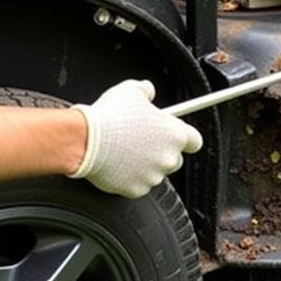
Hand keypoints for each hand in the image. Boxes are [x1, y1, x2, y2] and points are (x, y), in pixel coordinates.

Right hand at [69, 79, 201, 197]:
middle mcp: (168, 158)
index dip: (184, 137)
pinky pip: (138, 185)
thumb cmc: (108, 117)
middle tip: (142, 141)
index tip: (174, 135)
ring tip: (125, 151)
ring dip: (145, 165)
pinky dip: (130, 177)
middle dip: (161, 151)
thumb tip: (148, 91)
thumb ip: (146, 90)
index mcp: (175, 134)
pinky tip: (118, 163)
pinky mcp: (136, 190)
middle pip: (175, 158)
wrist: (85, 140)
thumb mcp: (131, 90)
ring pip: (155, 173)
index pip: (194, 140)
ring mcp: (153, 176)